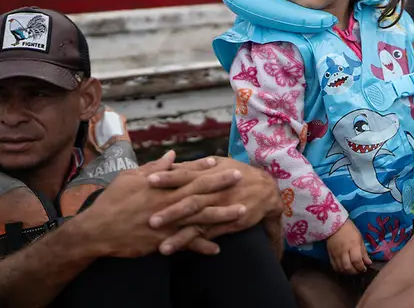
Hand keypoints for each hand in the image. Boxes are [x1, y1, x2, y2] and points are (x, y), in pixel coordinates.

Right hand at [72, 151, 232, 258]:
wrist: (98, 230)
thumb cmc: (112, 201)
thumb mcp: (130, 177)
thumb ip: (154, 168)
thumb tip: (171, 156)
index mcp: (161, 186)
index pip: (187, 173)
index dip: (203, 167)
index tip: (219, 161)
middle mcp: (168, 202)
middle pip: (200, 192)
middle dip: (222, 184)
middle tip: (241, 177)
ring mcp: (168, 222)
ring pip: (200, 218)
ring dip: (223, 215)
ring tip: (242, 211)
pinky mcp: (163, 240)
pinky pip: (187, 244)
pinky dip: (202, 246)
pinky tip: (217, 248)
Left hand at [146, 156, 283, 256]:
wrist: (266, 190)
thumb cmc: (236, 174)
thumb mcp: (218, 165)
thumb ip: (193, 167)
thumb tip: (169, 162)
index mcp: (208, 175)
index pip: (185, 175)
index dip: (168, 177)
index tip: (147, 179)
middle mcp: (212, 192)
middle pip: (188, 200)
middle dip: (169, 207)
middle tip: (148, 216)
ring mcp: (218, 210)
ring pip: (195, 220)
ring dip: (177, 231)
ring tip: (158, 241)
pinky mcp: (223, 224)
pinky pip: (204, 235)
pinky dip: (190, 242)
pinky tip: (174, 249)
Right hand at [326, 219, 370, 274]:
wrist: (334, 225)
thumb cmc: (350, 230)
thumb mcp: (360, 239)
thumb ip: (364, 252)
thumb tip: (368, 263)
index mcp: (353, 246)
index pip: (356, 260)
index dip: (361, 267)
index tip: (364, 268)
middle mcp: (344, 251)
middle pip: (348, 267)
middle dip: (355, 272)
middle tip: (359, 270)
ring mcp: (336, 254)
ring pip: (341, 269)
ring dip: (348, 272)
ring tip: (352, 270)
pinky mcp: (330, 255)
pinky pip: (334, 266)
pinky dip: (340, 270)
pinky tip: (344, 269)